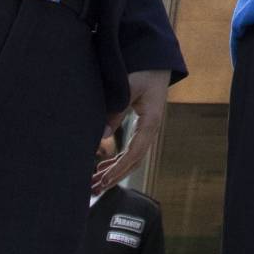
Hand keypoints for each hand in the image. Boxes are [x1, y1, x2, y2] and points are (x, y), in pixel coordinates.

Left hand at [94, 71, 171, 193]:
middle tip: (96, 189)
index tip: (104, 180)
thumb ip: (116, 110)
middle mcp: (151, 130)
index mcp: (151, 122)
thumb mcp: (129, 88)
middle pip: (134, 161)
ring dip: (115, 171)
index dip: (119, 168)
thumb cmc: (144, 73)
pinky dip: (117, 161)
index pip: (135, 152)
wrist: (157, 64)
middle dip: (116, 176)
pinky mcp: (142, 128)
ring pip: (132, 158)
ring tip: (96, 184)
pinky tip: (103, 168)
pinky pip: (131, 150)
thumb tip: (102, 136)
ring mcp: (147, 130)